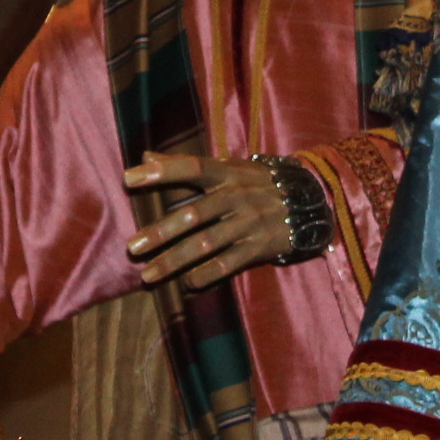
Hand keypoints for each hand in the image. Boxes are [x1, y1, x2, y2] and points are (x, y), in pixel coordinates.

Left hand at [121, 151, 296, 289]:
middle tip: (132, 247)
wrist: (311, 202)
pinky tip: (186, 284)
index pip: (191, 167)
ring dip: (175, 261)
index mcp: (227, 173)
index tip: (128, 178)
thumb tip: (145, 155)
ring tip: (148, 275)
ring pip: (207, 244)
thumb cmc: (257, 183)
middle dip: (161, 232)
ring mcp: (249, 223)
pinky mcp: (260, 247)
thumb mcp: (228, 167)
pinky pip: (229, 264)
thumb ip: (185, 165)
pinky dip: (206, 275)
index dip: (161, 172)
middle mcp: (237, 196)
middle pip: (194, 214)